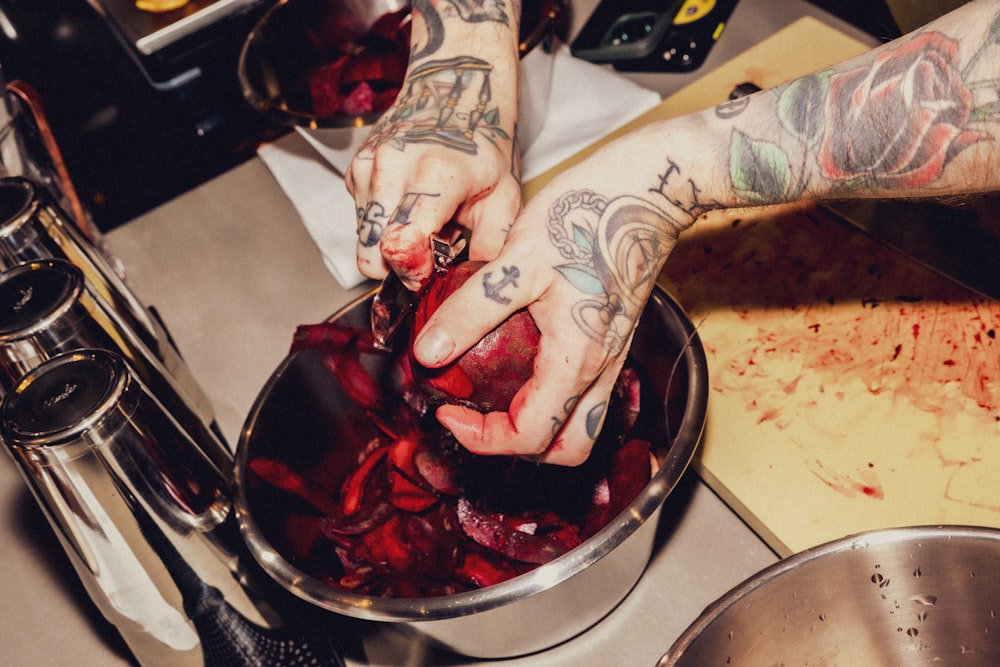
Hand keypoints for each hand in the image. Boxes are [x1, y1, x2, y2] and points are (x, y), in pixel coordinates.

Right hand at [345, 45, 520, 289]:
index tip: (430, 271)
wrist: (455, 90)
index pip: (400, 246)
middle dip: (398, 266)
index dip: (413, 272)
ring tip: (424, 220)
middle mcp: (392, 167)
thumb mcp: (504, 197)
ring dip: (391, 244)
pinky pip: (362, 220)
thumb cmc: (483, 144)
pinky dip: (384, 223)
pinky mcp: (354, 170)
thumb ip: (489, 246)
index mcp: (433, 176)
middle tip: (429, 252)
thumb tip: (472, 287)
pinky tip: (409, 204)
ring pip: (363, 240)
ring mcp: (367, 166)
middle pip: (371, 253)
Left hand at [411, 180, 688, 464]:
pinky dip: (554, 400)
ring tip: (497, 400)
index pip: (529, 435)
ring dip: (540, 429)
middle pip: (565, 448)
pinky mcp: (615, 337)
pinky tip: (523, 364)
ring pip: (582, 425)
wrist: (647, 186)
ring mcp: (614, 355)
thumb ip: (469, 311)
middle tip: (475, 416)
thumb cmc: (589, 215)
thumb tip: (428, 353)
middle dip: (516, 445)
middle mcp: (601, 368)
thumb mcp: (514, 262)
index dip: (481, 436)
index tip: (448, 410)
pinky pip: (588, 393)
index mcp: (576, 359)